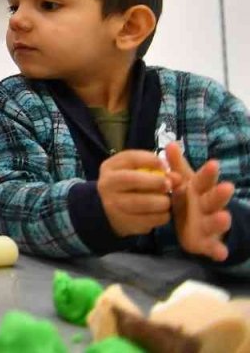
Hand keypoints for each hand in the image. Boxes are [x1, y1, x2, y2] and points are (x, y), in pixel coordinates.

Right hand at [97, 150, 172, 236]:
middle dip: (156, 182)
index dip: (150, 160)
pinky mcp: (123, 222)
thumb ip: (157, 169)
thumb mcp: (135, 170)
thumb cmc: (129, 185)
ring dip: (162, 202)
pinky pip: (148, 220)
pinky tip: (162, 213)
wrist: (110, 210)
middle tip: (169, 185)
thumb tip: (177, 177)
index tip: (165, 166)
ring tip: (167, 201)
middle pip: (133, 179)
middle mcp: (107, 184)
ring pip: (143, 202)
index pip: (130, 158)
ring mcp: (112, 205)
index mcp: (110, 167)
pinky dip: (161, 217)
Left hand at [165, 142, 234, 261]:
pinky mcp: (207, 242)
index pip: (205, 180)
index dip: (208, 173)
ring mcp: (210, 224)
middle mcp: (208, 206)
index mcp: (200, 190)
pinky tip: (220, 254)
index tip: (213, 163)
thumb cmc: (190, 197)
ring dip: (221, 220)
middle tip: (227, 187)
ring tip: (224, 218)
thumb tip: (170, 143)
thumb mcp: (184, 181)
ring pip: (216, 222)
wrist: (197, 222)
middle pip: (214, 199)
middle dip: (220, 194)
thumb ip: (177, 165)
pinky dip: (217, 250)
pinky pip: (213, 247)